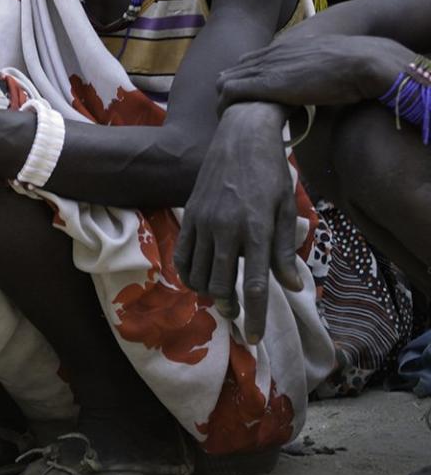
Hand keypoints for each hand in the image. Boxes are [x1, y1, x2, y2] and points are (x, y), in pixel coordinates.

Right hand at [174, 102, 306, 343]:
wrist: (241, 137)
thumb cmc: (270, 172)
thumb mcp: (286, 209)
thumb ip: (285, 250)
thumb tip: (292, 286)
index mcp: (255, 229)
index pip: (252, 283)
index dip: (254, 315)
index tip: (254, 337)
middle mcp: (226, 228)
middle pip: (221, 283)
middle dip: (229, 306)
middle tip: (237, 315)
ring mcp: (203, 221)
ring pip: (199, 272)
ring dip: (209, 292)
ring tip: (219, 298)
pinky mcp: (189, 214)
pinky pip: (183, 254)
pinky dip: (188, 273)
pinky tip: (199, 278)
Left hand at [217, 35, 414, 109]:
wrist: (361, 61)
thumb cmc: (354, 66)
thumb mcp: (326, 64)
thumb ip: (314, 71)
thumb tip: (321, 88)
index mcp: (281, 49)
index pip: (247, 63)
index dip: (243, 82)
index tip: (246, 102)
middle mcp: (268, 55)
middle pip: (231, 72)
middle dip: (228, 95)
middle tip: (234, 117)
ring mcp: (265, 67)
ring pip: (224, 82)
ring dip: (224, 103)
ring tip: (231, 124)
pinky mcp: (265, 83)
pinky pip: (230, 92)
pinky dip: (226, 106)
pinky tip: (233, 123)